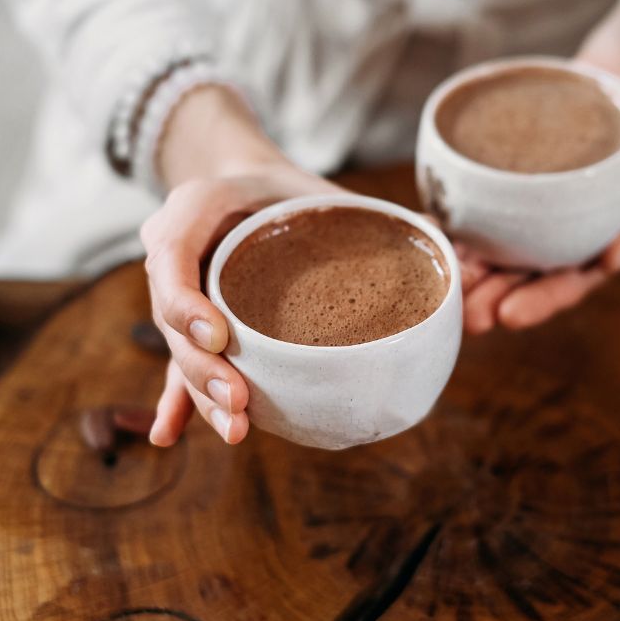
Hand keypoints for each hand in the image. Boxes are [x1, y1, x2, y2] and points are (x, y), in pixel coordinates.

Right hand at [143, 85, 341, 445]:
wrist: (249, 186)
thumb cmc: (285, 186)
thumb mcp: (314, 184)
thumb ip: (358, 213)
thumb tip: (449, 256)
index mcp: (197, 207)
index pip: (172, 254)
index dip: (186, 302)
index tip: (220, 338)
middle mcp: (178, 253)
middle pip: (172, 318)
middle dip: (203, 367)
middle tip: (239, 400)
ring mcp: (181, 293)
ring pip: (180, 349)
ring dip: (201, 395)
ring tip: (235, 429)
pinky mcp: (193, 324)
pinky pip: (181, 363)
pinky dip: (178, 400)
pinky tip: (170, 436)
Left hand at [462, 0, 619, 333]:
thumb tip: (616, 263)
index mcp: (590, 253)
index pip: (563, 286)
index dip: (537, 303)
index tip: (509, 316)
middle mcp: (551, 239)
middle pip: (516, 276)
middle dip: (488, 298)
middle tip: (466, 315)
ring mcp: (523, 209)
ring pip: (487, 245)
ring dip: (463, 266)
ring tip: (441, 280)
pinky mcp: (499, 178)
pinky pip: (472, 202)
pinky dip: (450, 217)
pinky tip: (430, 225)